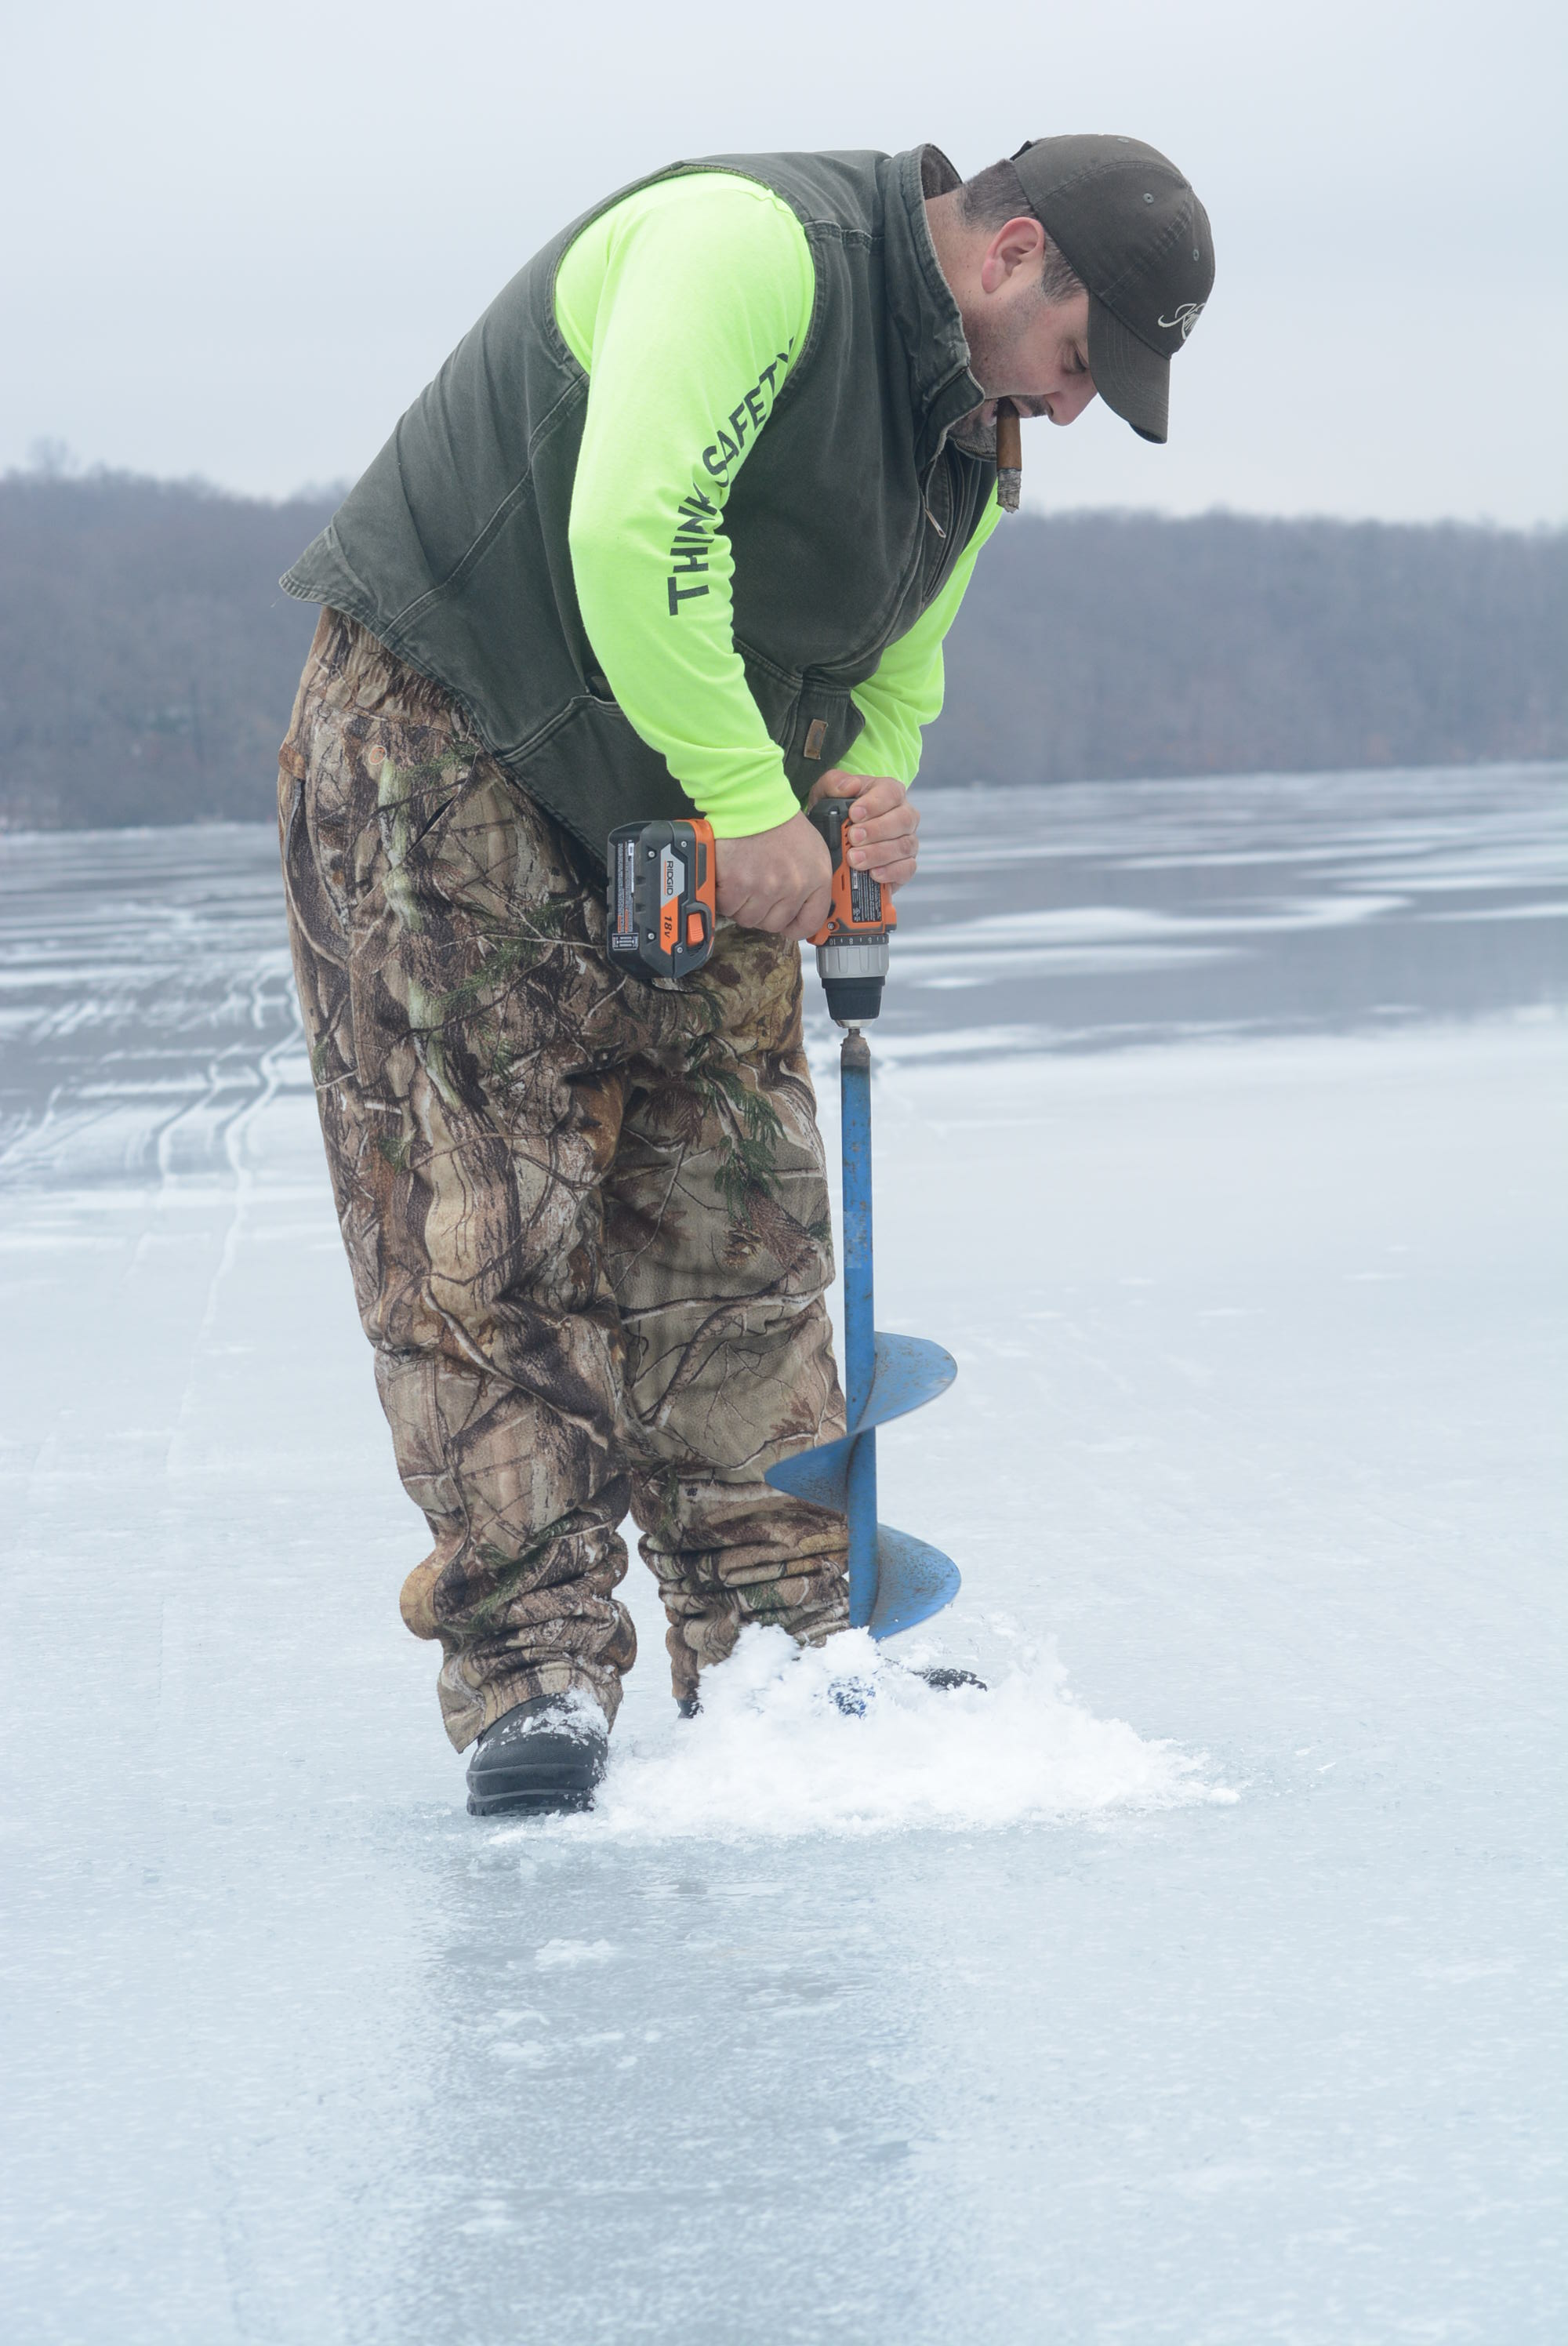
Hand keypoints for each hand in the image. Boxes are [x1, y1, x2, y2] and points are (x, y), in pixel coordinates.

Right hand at [715, 811, 832, 937]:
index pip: (810, 922)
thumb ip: (808, 879)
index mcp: (817, 877)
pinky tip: (727, 877)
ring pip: (749, 918)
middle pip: (774, 924)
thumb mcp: (810, 848)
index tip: (785, 923)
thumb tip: (800, 907)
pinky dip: (722, 895)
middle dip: (762, 911)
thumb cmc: (776, 819)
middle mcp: (794, 885)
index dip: (794, 926)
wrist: (749, 799)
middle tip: (755, 889)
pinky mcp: (739, 885)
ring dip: (741, 904)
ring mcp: (766, 887)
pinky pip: (727, 906)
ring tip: (741, 878)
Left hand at [808, 770, 920, 891]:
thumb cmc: (837, 812)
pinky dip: (890, 872)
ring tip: (855, 859)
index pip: (891, 793)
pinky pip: (907, 868)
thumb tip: (849, 786)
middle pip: (903, 820)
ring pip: (904, 846)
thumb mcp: (827, 792)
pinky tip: (872, 873)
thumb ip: (834, 783)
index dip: (874, 804)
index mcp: (889, 792)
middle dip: (877, 830)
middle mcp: (903, 815)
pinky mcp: (905, 864)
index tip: (854, 814)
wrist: (837, 838)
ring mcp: (907, 841)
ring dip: (878, 854)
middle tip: (853, 838)